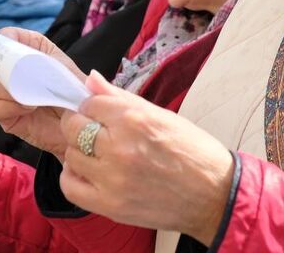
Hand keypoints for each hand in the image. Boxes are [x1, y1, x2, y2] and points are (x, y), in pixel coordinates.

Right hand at [0, 28, 82, 157]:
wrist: (81, 128)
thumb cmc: (78, 96)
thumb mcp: (69, 72)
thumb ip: (51, 58)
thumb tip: (36, 58)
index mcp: (33, 53)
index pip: (10, 37)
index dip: (6, 37)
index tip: (7, 40)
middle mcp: (16, 72)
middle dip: (6, 67)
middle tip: (20, 74)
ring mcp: (8, 95)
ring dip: (9, 90)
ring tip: (32, 98)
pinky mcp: (6, 116)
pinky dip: (8, 107)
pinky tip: (27, 109)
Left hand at [58, 72, 233, 242]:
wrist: (213, 195)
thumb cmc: (193, 151)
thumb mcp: (162, 115)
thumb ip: (122, 97)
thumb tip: (91, 79)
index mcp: (136, 119)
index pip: (91, 102)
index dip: (94, 106)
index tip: (101, 113)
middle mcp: (120, 147)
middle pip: (73, 127)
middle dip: (81, 124)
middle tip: (96, 131)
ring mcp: (113, 178)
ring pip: (70, 154)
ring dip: (79, 150)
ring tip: (98, 153)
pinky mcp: (110, 204)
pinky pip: (71, 186)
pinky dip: (74, 176)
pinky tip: (89, 172)